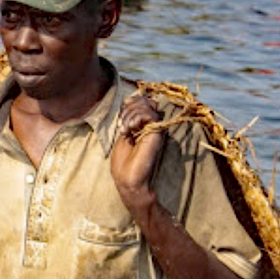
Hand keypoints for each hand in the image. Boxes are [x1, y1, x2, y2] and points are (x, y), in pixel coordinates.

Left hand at [110, 93, 164, 210]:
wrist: (128, 179)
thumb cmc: (123, 162)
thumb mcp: (122, 135)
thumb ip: (128, 118)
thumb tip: (129, 99)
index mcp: (142, 125)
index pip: (141, 101)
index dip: (131, 103)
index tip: (123, 117)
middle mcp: (151, 125)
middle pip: (144, 101)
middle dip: (130, 108)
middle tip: (124, 125)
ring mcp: (155, 128)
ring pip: (147, 105)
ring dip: (132, 114)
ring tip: (127, 129)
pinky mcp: (157, 133)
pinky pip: (150, 114)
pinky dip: (137, 118)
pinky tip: (132, 129)